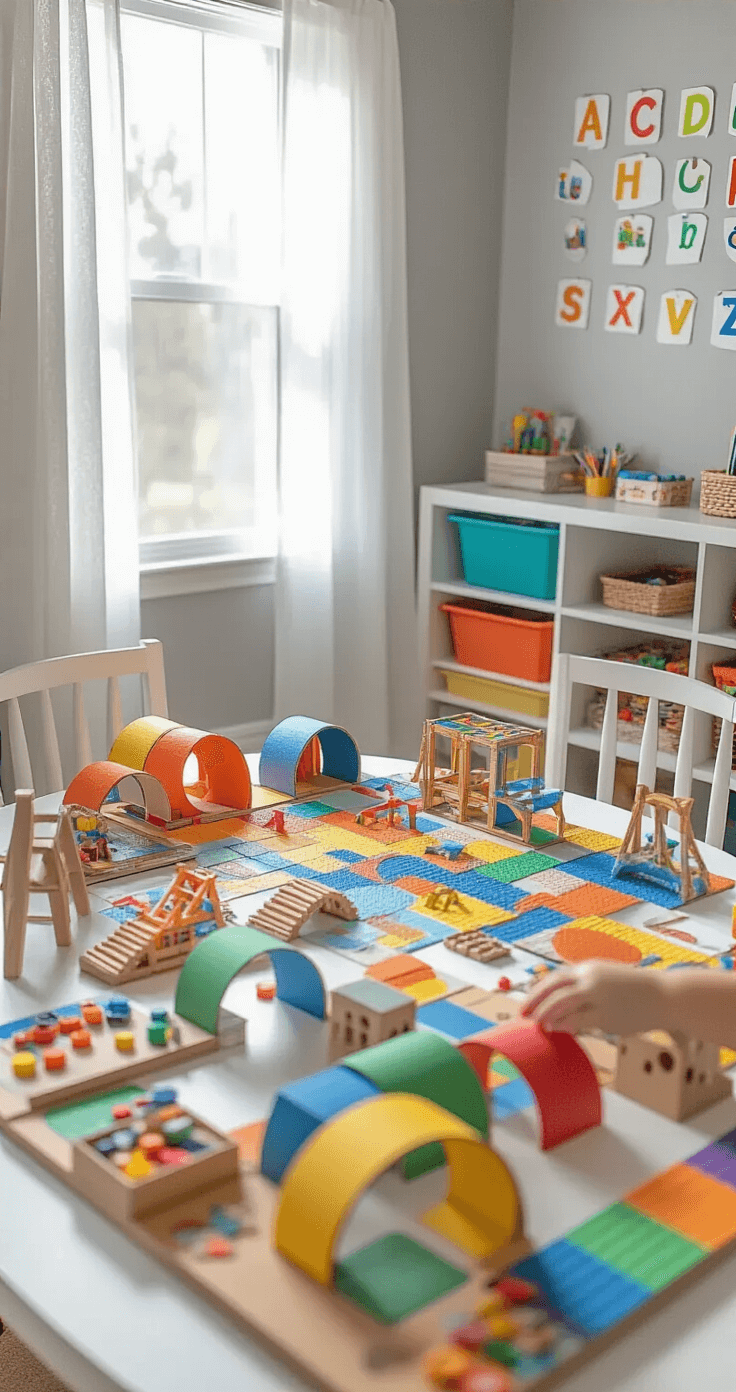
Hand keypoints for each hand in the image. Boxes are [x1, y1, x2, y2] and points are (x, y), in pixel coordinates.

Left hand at [521, 962, 665, 1037]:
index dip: (537, 991)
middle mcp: (591, 979)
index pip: (555, 978)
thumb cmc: (634, 989)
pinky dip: (565, 1025)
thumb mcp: (607, 978)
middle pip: (554, 989)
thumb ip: (585, 985)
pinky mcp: (607, 1015)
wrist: (664, 995)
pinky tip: (559, 1031)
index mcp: (589, 968)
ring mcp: (599, 997)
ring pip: (563, 1004)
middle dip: (535, 1003)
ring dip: (547, 1015)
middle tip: (523, 1016)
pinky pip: (579, 1021)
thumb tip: (561, 1000)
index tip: (526, 1002)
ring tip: (539, 1025)